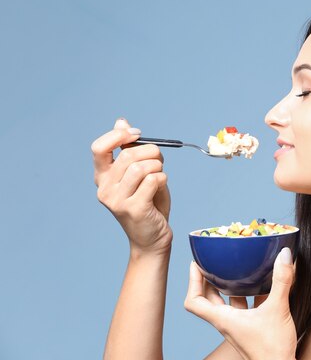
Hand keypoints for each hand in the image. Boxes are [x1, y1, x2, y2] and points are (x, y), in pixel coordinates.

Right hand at [92, 118, 172, 255]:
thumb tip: (121, 121)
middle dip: (151, 151)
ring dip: (158, 166)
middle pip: (128, 155)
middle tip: (159, 159)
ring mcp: (117, 201)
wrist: (152, 237)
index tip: (137, 134)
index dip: (119, 135)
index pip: (99, 147)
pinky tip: (161, 186)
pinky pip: (153, 180)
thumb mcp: (138, 173)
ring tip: (160, 174)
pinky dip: (163, 178)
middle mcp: (104, 189)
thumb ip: (129, 149)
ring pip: (141, 167)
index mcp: (102, 177)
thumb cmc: (148, 202)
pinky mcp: (134, 209)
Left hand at [185, 248, 297, 359]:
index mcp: (223, 319)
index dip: (192, 281)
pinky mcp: (250, 328)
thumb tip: (284, 255)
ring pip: (226, 303)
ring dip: (228, 286)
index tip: (197, 264)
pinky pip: (244, 308)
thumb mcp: (278, 309)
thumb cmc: (272, 349)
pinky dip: (247, 295)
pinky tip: (261, 284)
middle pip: (208, 300)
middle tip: (213, 262)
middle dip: (208, 280)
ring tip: (235, 268)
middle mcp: (226, 323)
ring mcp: (238, 326)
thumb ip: (281, 281)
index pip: (194, 301)